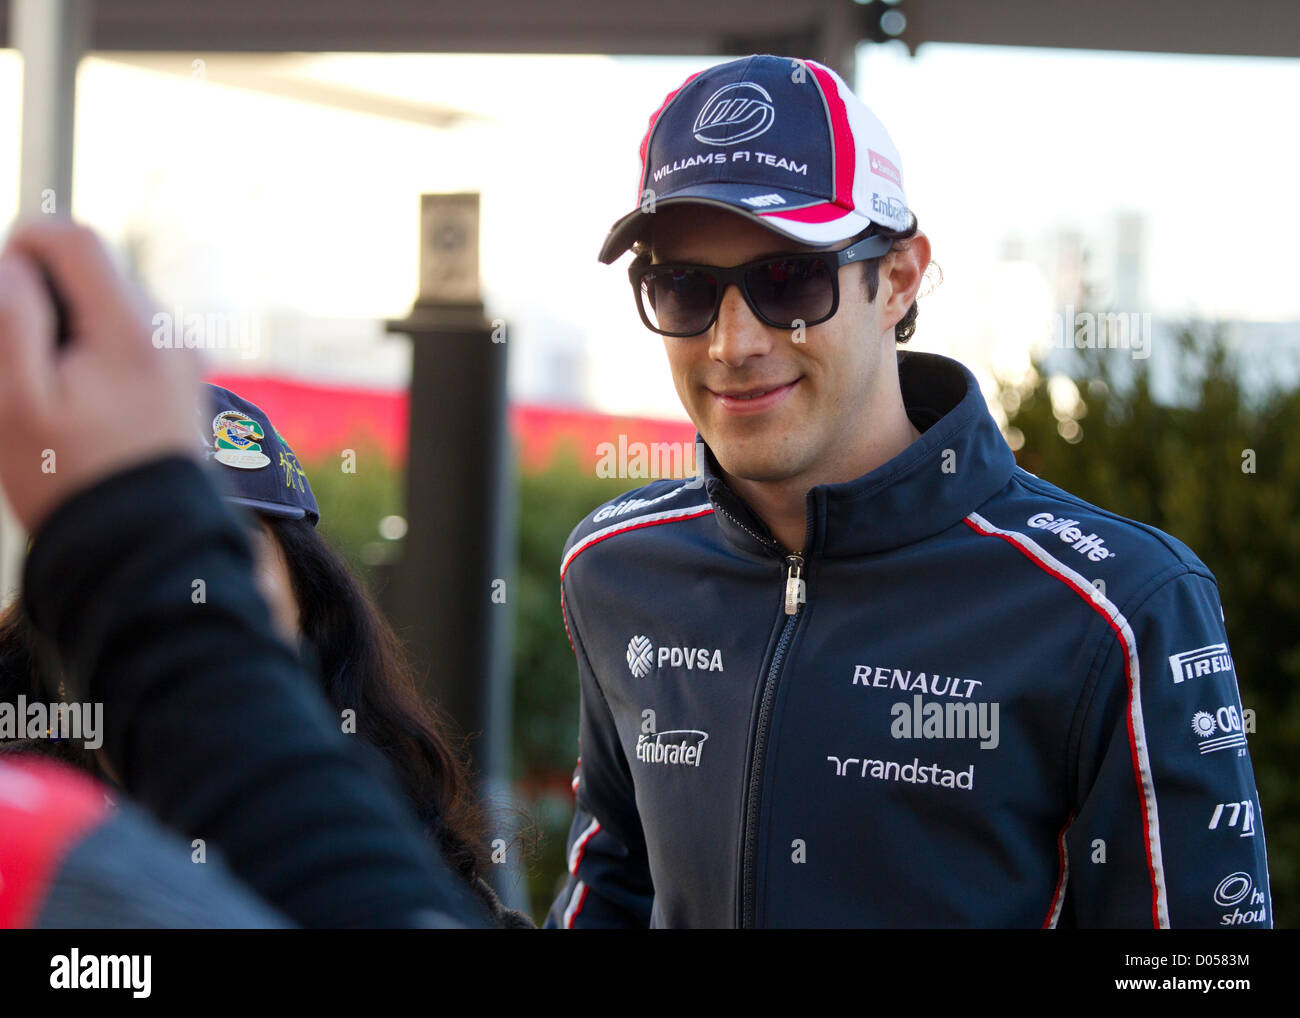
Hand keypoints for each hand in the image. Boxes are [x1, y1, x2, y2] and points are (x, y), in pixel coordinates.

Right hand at [0, 219, 200, 532]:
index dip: (26, 246)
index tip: (3, 290)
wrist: (146, 545)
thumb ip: (13, 320)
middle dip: (48, 293)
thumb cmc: (72, 479)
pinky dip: (100, 349)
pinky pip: (134, 339)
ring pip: (115, 304)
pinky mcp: (185, 382)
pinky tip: (83, 401)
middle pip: (98, 270)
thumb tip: (14, 262)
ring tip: (53, 387)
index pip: (77, 239)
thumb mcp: (18, 401)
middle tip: (21, 355)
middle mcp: (170, 334)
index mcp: (132, 329)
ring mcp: (183, 358)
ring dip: (74, 324)